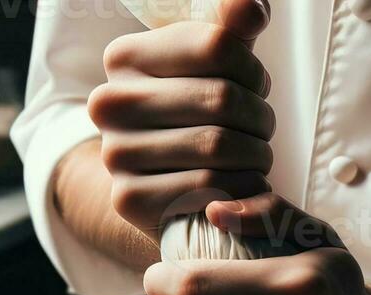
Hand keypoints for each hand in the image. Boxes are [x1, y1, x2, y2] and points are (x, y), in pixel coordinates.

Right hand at [87, 0, 274, 236]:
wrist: (166, 186)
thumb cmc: (199, 114)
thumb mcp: (215, 64)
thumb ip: (231, 27)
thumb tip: (250, 7)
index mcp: (124, 56)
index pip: (217, 46)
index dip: (253, 71)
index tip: (255, 87)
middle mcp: (109, 102)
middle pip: (222, 98)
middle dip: (260, 117)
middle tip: (261, 130)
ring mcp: (114, 153)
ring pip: (219, 146)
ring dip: (257, 155)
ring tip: (254, 157)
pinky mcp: (130, 199)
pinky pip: (211, 189)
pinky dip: (244, 190)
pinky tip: (243, 186)